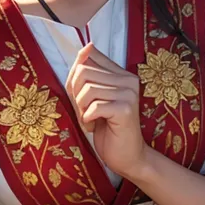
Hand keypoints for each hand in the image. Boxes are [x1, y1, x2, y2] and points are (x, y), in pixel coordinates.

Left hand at [66, 43, 146, 179]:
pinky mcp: (126, 109)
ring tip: (91, 119)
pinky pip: (94, 107)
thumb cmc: (105, 128)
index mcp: (121, 73)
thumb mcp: (89, 98)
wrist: (126, 157)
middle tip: (85, 111)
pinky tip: (95, 126)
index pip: (89, 56)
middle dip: (76, 96)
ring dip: (81, 109)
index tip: (82, 95)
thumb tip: (85, 48)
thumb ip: (84, 74)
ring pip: (87, 90)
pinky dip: (88, 119)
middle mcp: (128, 79)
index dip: (75, 76)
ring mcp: (129, 93)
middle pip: (83, 72)